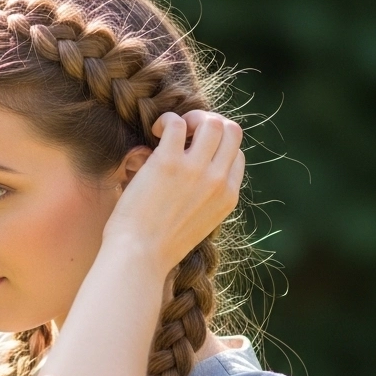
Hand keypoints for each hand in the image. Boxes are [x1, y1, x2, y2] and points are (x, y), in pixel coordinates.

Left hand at [103, 110, 244, 274]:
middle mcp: (218, 181)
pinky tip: (154, 133)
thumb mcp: (196, 222)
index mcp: (228, 197)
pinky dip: (166, 120)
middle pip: (232, 131)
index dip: (216, 146)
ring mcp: (196, 170)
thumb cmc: (158, 244)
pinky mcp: (169, 163)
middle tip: (186, 133)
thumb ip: (203, 196)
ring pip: (212, 121)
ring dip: (191, 118)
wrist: (139, 257)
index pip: (236, 155)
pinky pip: (176, 123)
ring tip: (169, 131)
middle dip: (210, 123)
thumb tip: (191, 163)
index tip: (193, 152)